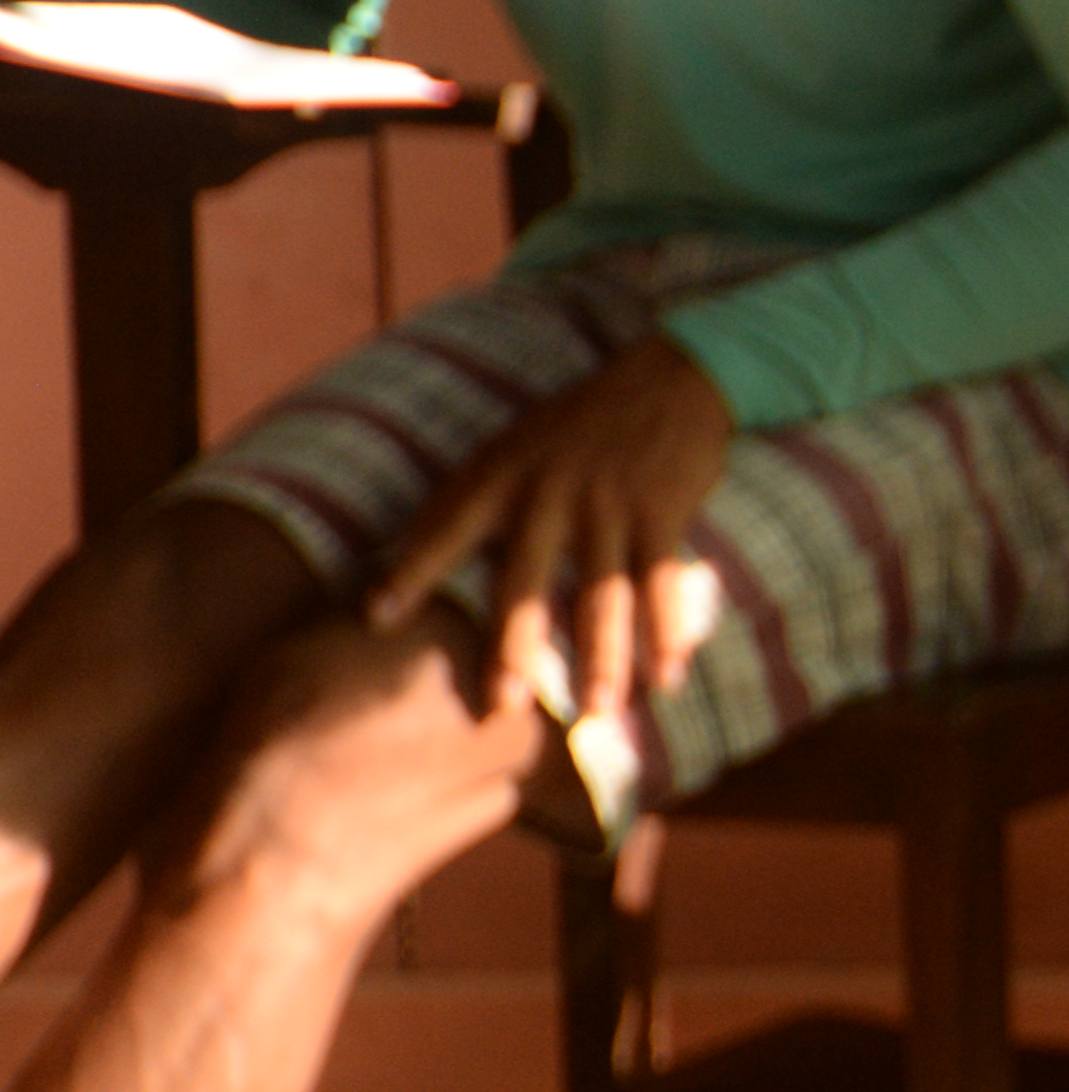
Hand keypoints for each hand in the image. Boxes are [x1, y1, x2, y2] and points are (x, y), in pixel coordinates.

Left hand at [375, 335, 733, 725]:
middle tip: (499, 706)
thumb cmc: (580, 422)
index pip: (446, 529)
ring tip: (600, 712)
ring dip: (604, 660)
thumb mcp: (513, 443)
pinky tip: (669, 676)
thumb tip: (407, 546)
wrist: (669, 379)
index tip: (376, 619)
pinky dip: (669, 633)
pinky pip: (663, 584)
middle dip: (512, 648)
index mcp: (504, 474)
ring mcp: (609, 505)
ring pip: (604, 596)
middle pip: (527, 583)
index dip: (411, 572)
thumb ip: (471, 495)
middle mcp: (551, 493)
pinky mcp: (663, 513)